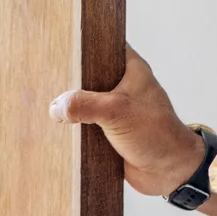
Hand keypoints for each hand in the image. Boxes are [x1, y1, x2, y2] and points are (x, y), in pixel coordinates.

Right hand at [51, 46, 209, 197]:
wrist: (169, 171)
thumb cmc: (156, 134)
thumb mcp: (116, 111)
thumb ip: (84, 105)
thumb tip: (56, 107)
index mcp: (131, 69)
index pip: (104, 45)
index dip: (83, 44)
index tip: (60, 45)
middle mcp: (122, 86)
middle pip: (89, 75)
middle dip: (71, 80)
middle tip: (47, 78)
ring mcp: (116, 108)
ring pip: (85, 101)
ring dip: (72, 107)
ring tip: (46, 102)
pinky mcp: (109, 130)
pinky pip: (86, 123)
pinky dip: (75, 126)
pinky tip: (57, 126)